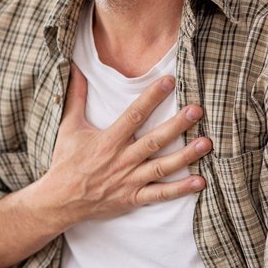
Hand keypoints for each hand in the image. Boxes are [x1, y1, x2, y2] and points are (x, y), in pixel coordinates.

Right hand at [0, 63, 211, 267]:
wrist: (60, 200)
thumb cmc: (66, 161)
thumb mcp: (68, 126)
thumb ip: (76, 96)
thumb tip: (74, 68)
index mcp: (108, 140)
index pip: (134, 115)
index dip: (152, 97)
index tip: (170, 81)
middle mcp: (121, 159)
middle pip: (154, 140)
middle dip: (177, 125)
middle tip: (197, 110)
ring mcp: (129, 180)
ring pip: (161, 167)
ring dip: (186, 156)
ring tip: (206, 144)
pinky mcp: (133, 198)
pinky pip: (160, 194)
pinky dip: (180, 189)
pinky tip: (200, 181)